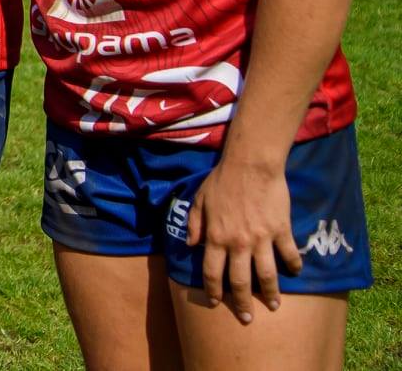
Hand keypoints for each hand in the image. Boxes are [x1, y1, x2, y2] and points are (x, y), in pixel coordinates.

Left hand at [185, 156, 301, 323]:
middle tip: (247, 318)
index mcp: (216, 237)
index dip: (213, 290)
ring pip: (267, 274)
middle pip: (240, 280)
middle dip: (243, 303)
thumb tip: (190, 245)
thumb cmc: (222, 182)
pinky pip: (289, 254)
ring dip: (271, 293)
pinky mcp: (281, 230)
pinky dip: (294, 266)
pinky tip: (295, 273)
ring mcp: (262, 238)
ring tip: (274, 306)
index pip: (212, 272)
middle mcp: (238, 243)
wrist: (250, 165)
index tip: (216, 302)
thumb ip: (193, 224)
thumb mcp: (199, 201)